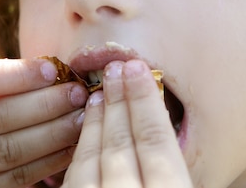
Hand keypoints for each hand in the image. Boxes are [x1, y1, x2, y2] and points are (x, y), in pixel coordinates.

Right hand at [0, 58, 87, 187]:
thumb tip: (52, 73)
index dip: (16, 76)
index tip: (53, 69)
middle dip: (43, 104)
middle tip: (77, 93)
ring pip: (6, 153)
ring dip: (52, 134)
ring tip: (81, 118)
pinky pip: (12, 181)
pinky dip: (46, 163)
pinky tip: (69, 147)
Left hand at [62, 59, 191, 187]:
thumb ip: (174, 171)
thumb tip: (163, 128)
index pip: (155, 139)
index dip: (145, 100)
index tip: (138, 69)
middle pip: (122, 143)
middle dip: (119, 101)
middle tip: (117, 68)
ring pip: (91, 157)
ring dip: (96, 121)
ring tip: (99, 93)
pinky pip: (71, 178)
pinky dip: (79, 151)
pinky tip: (83, 135)